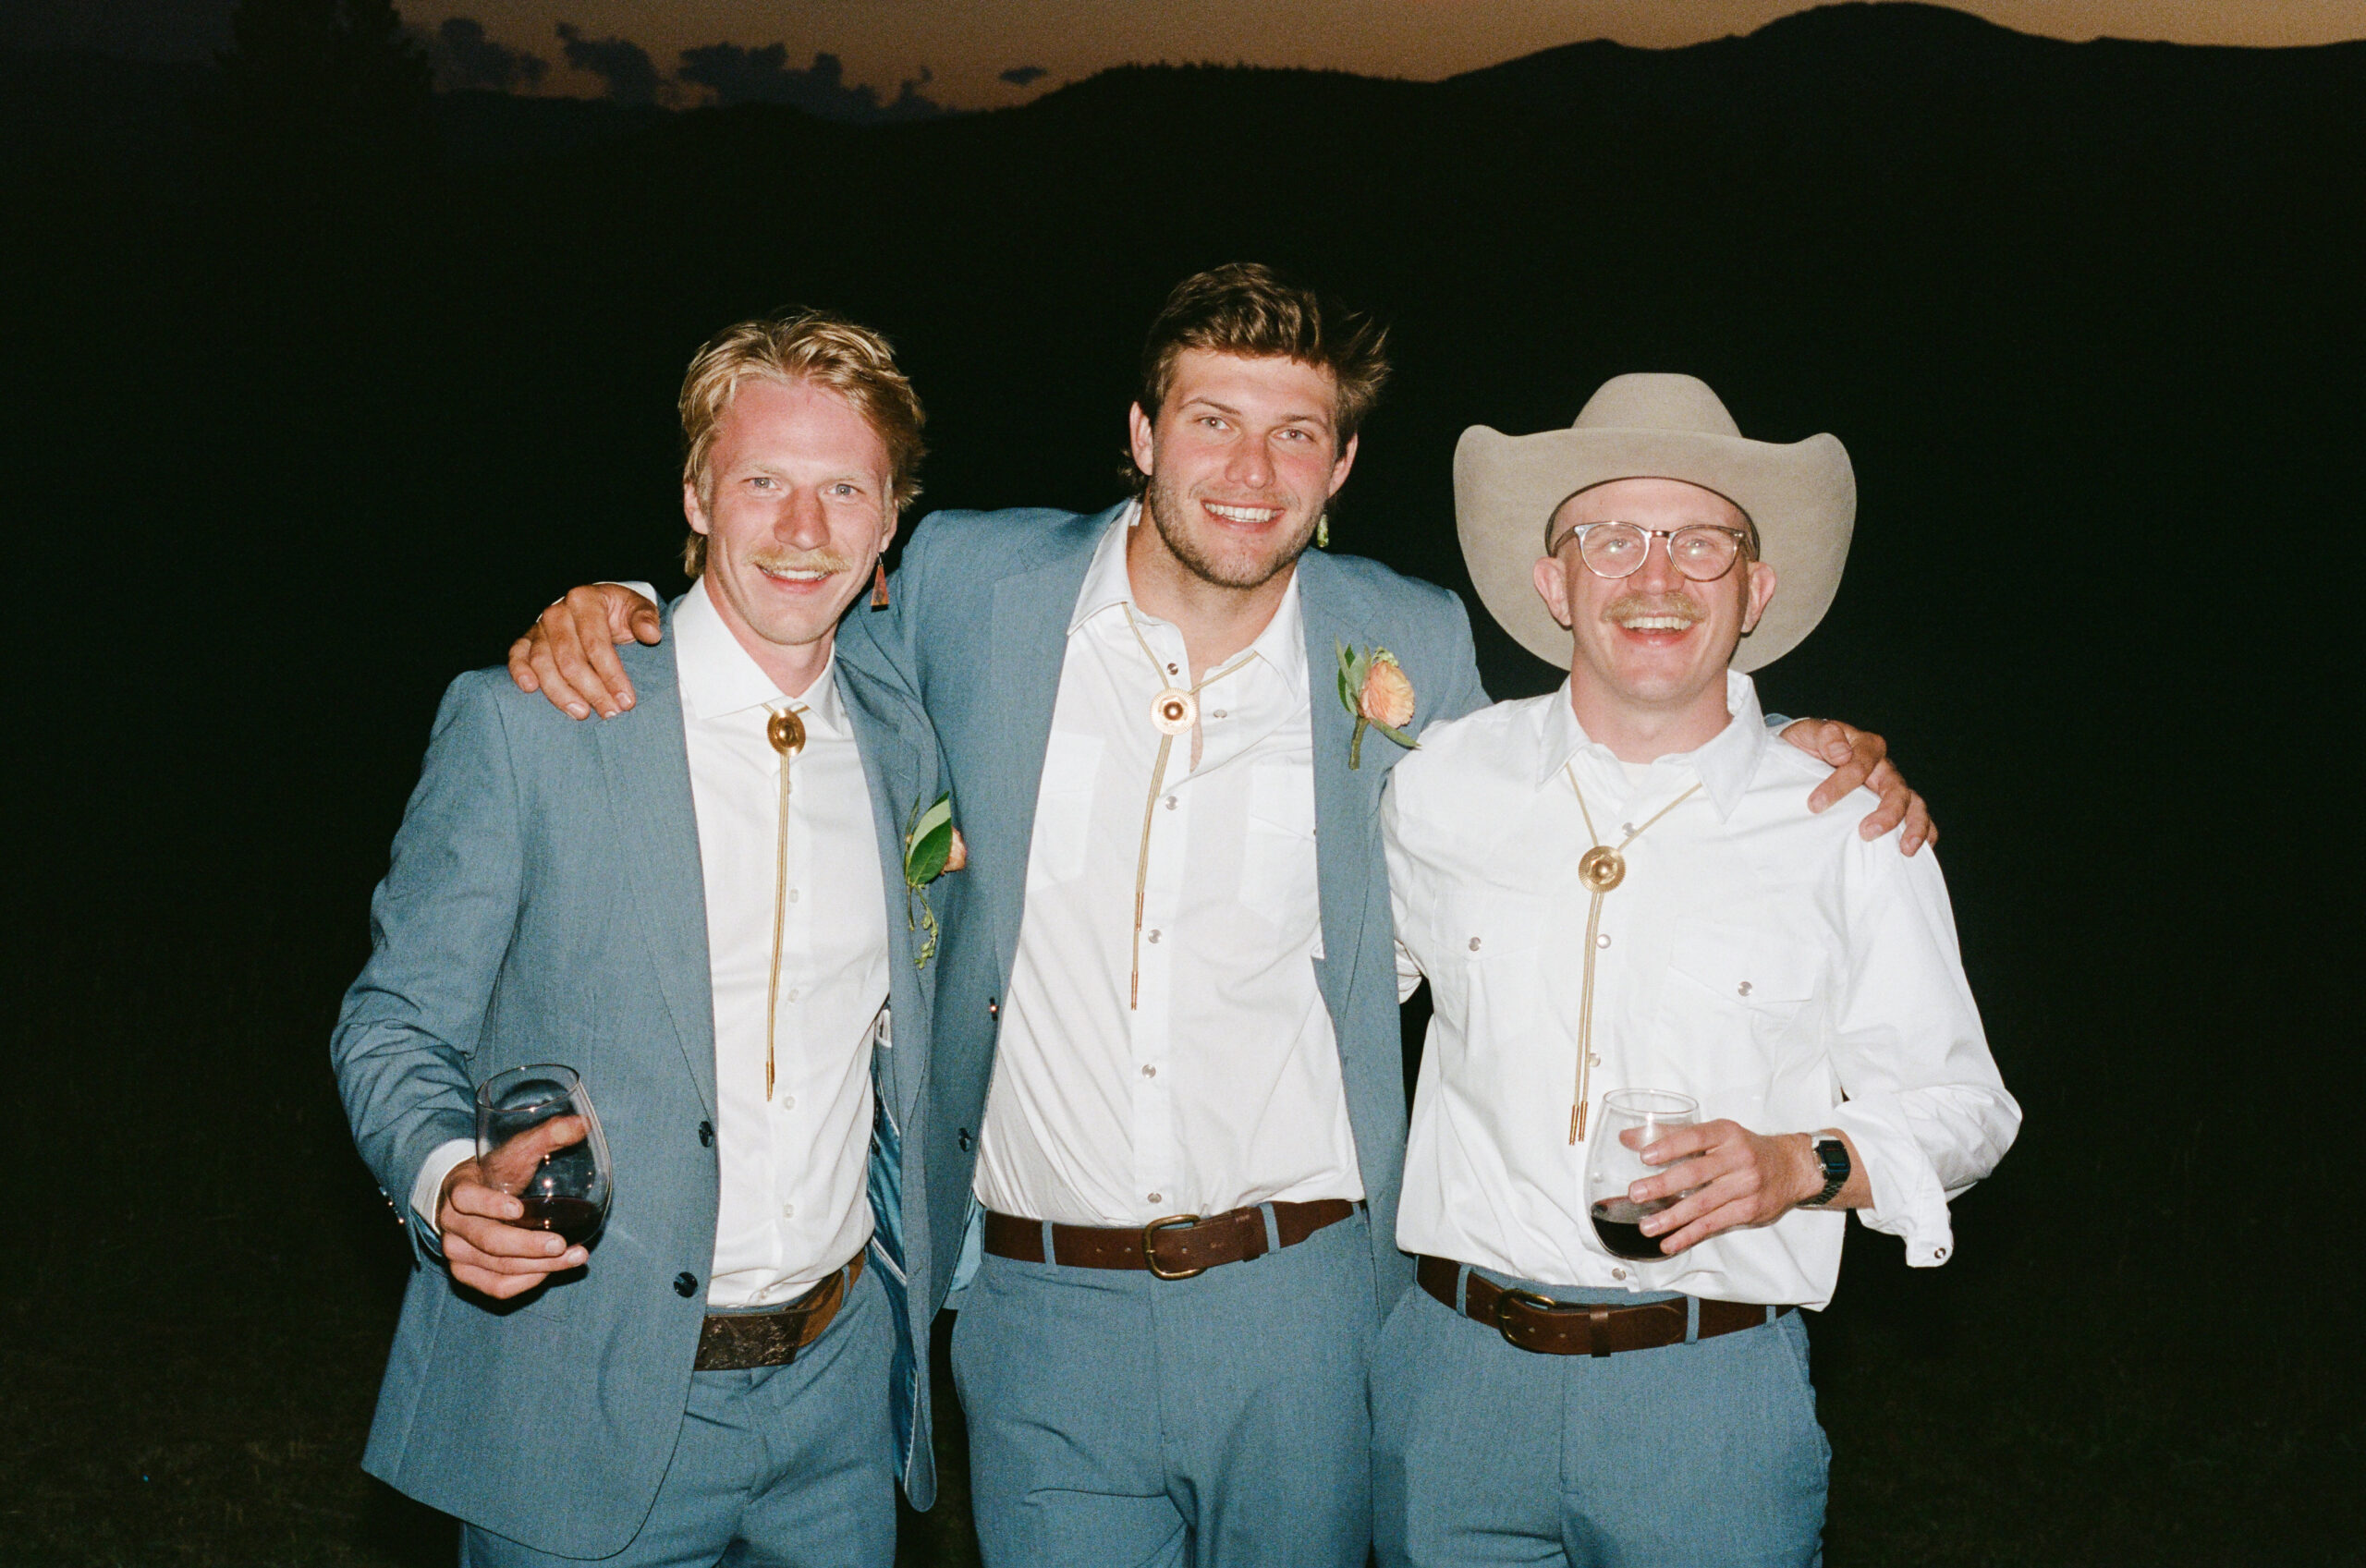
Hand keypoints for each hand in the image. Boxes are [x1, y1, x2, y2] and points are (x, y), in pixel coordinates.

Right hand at [435, 1115, 591, 1298]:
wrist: (465, 1196)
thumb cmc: (495, 1173)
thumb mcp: (516, 1151)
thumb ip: (547, 1135)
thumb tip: (583, 1124)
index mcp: (459, 1189)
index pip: (467, 1198)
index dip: (489, 1205)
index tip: (519, 1208)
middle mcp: (451, 1224)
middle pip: (488, 1240)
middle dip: (528, 1246)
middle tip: (562, 1244)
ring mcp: (455, 1252)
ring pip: (496, 1268)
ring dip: (538, 1267)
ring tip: (575, 1256)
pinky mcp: (465, 1273)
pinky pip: (495, 1287)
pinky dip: (525, 1283)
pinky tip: (549, 1271)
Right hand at [507, 585, 662, 719]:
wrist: (596, 607)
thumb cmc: (619, 612)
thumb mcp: (637, 608)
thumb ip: (645, 618)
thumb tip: (651, 634)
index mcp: (585, 599)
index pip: (597, 643)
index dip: (612, 674)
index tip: (626, 700)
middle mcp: (558, 612)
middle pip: (570, 658)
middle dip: (592, 690)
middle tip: (610, 713)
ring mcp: (539, 626)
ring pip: (544, 663)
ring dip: (561, 693)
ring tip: (582, 713)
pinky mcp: (526, 640)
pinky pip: (517, 655)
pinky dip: (520, 671)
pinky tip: (530, 689)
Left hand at [1622, 1120, 1822, 1256]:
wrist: (1791, 1167)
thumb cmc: (1743, 1148)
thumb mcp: (1716, 1134)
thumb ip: (1672, 1135)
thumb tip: (1627, 1137)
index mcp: (1726, 1134)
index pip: (1695, 1137)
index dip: (1670, 1146)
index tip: (1644, 1156)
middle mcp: (1737, 1158)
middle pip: (1695, 1173)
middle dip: (1663, 1185)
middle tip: (1635, 1193)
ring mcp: (1745, 1186)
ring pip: (1703, 1204)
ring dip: (1672, 1217)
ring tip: (1646, 1227)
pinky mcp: (1748, 1210)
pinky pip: (1714, 1225)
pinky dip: (1689, 1235)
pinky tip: (1669, 1242)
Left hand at [1779, 717, 1935, 852]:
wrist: (1804, 753)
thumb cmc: (1806, 745)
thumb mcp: (1806, 733)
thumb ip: (1824, 736)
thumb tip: (1841, 753)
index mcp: (1865, 746)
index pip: (1860, 766)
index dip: (1839, 785)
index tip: (1815, 805)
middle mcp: (1883, 767)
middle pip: (1896, 789)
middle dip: (1886, 813)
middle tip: (1866, 833)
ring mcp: (1891, 787)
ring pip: (1914, 804)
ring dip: (1914, 826)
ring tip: (1906, 849)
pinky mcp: (1893, 805)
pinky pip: (1916, 817)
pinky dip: (1924, 833)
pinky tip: (1915, 852)